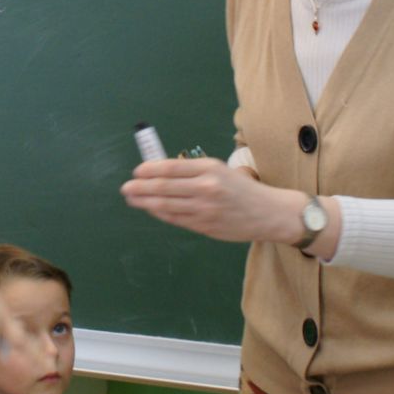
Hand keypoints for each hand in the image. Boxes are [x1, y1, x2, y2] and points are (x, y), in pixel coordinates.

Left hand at [121, 156, 288, 243]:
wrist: (268, 212)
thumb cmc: (241, 188)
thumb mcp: (220, 170)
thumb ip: (193, 171)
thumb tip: (160, 172)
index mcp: (209, 168)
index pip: (171, 167)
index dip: (149, 170)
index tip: (136, 171)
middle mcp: (206, 187)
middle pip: (163, 187)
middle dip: (140, 188)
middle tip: (126, 188)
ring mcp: (204, 209)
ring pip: (166, 205)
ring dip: (145, 202)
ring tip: (132, 199)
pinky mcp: (204, 226)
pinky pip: (175, 219)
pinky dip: (160, 214)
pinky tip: (151, 209)